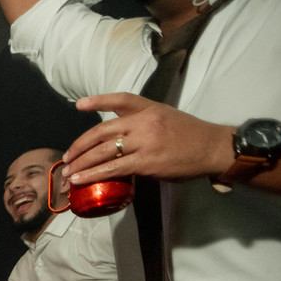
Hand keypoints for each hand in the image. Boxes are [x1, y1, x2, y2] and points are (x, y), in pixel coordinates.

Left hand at [64, 94, 233, 185]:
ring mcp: (145, 141)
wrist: (213, 148)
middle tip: (67, 156)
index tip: (79, 105)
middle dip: (80, 145)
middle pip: (102, 131)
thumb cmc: (191, 136)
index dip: (98, 101)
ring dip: (82, 163)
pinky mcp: (146, 161)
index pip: (120, 99)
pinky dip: (93, 175)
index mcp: (150, 108)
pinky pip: (113, 169)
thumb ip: (143, 124)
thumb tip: (121, 138)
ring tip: (69, 172)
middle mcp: (145, 121)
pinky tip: (81, 180)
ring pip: (104, 152)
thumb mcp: (167, 118)